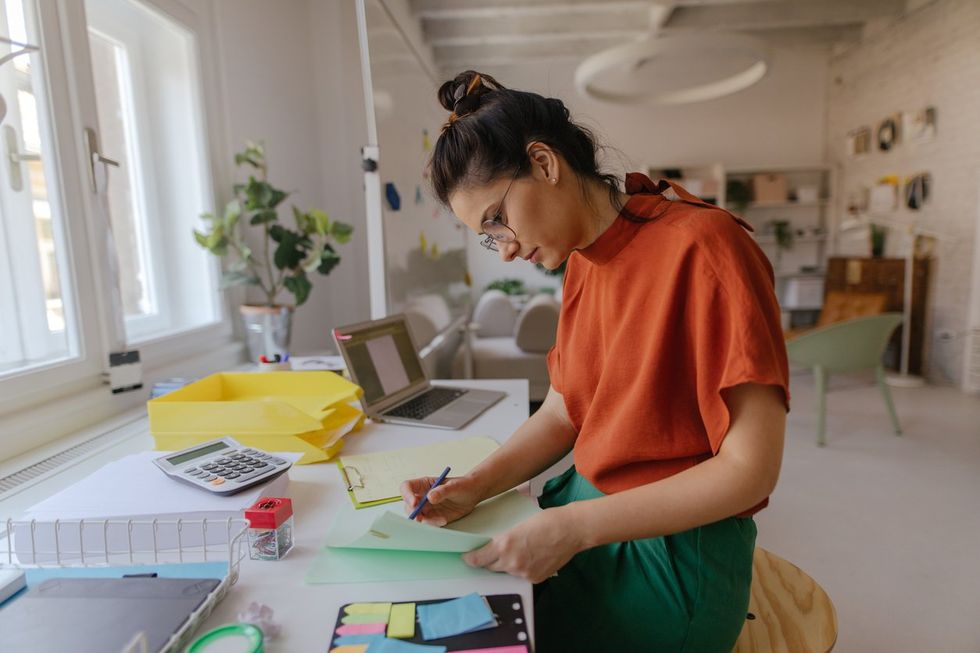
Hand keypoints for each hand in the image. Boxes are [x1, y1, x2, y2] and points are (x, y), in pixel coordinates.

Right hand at [400, 474, 483, 525]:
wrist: (472, 494)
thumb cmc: (462, 485)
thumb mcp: (454, 486)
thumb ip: (442, 491)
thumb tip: (430, 497)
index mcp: (424, 484)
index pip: (407, 487)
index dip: (407, 495)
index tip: (414, 502)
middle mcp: (422, 496)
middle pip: (408, 505)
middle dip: (413, 512)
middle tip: (420, 518)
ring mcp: (427, 507)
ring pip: (417, 516)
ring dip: (424, 520)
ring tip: (439, 519)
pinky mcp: (433, 516)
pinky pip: (428, 522)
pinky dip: (434, 523)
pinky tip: (444, 520)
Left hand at [462, 507, 583, 582]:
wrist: (570, 529)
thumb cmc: (546, 521)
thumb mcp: (517, 526)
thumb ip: (504, 540)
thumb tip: (494, 549)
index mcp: (504, 544)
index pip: (478, 559)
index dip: (471, 559)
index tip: (467, 557)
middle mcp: (511, 562)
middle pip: (490, 567)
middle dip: (489, 561)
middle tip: (491, 554)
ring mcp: (523, 573)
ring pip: (507, 572)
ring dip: (508, 564)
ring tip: (520, 552)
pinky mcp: (535, 579)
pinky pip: (521, 576)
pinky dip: (523, 569)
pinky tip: (531, 557)